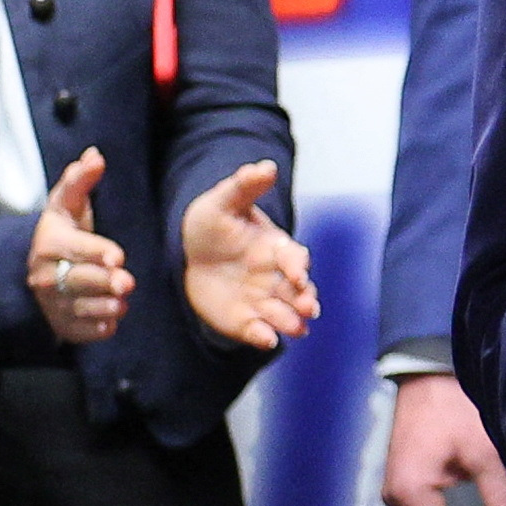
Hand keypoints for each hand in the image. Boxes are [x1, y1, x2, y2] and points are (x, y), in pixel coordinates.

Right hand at [28, 147, 132, 345]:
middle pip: (78, 281)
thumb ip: (81, 181)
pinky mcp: (61, 325)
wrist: (37, 270)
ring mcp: (52, 303)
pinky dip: (96, 329)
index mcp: (49, 243)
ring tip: (121, 303)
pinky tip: (111, 322)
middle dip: (103, 282)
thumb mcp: (68, 205)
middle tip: (126, 282)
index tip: (117, 256)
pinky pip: (79, 331)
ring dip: (103, 307)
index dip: (96, 252)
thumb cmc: (63, 232)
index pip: (75, 249)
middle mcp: (46, 276)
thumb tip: (94, 155)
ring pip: (80, 308)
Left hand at [180, 160, 318, 351]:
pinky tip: (266, 339)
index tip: (299, 274)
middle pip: (297, 292)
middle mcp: (276, 277)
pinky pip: (258, 330)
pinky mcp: (245, 319)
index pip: (294, 258)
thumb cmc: (215, 222)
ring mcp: (262, 300)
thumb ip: (245, 186)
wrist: (195, 251)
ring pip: (283, 313)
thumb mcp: (224, 200)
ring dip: (291, 321)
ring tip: (297, 329)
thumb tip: (266, 166)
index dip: (298, 266)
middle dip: (306, 300)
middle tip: (310, 309)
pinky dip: (264, 336)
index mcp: (276, 248)